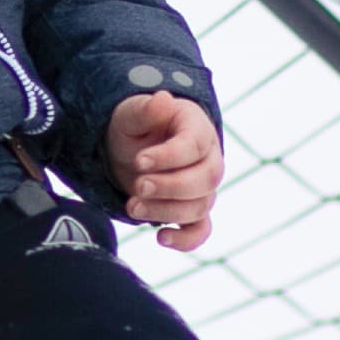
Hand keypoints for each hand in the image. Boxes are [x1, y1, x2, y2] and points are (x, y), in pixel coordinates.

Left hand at [107, 90, 220, 251]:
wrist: (131, 148)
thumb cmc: (134, 127)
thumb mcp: (132, 113)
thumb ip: (146, 110)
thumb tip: (163, 99)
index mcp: (197, 129)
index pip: (195, 146)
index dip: (169, 157)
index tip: (139, 161)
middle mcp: (209, 159)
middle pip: (205, 179)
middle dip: (170, 187)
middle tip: (138, 186)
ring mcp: (203, 188)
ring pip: (199, 206)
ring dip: (166, 211)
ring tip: (132, 206)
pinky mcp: (192, 210)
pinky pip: (200, 230)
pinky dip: (186, 240)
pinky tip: (160, 237)